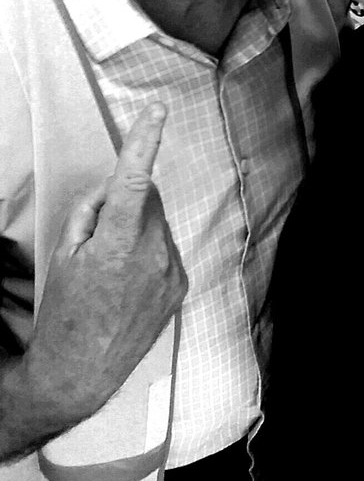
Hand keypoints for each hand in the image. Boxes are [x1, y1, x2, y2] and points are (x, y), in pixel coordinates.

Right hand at [23, 102, 187, 426]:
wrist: (82, 370)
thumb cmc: (66, 312)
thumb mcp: (65, 253)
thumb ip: (91, 210)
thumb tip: (112, 187)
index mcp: (117, 241)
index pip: (135, 178)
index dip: (146, 140)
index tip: (157, 111)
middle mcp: (152, 253)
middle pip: (148, 199)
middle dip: (128, 202)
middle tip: (100, 235)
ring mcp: (171, 270)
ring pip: (158, 224)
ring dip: (139, 230)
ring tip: (114, 270)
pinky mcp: (180, 285)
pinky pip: (166, 249)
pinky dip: (150, 252)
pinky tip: (130, 281)